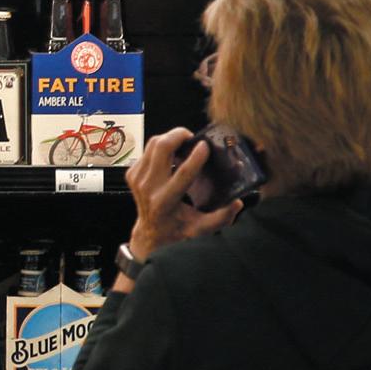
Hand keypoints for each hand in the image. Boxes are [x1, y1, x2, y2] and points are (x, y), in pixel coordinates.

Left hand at [125, 127, 243, 260]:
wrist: (150, 234)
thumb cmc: (177, 230)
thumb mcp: (201, 229)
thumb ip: (221, 218)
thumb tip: (238, 203)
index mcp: (165, 202)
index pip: (182, 173)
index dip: (195, 157)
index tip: (205, 146)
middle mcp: (149, 188)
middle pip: (162, 148)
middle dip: (179, 136)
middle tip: (192, 138)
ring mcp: (138, 180)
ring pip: (153, 144)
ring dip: (170, 138)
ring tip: (184, 143)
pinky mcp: (132, 174)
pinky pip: (148, 150)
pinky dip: (161, 147)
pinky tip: (172, 153)